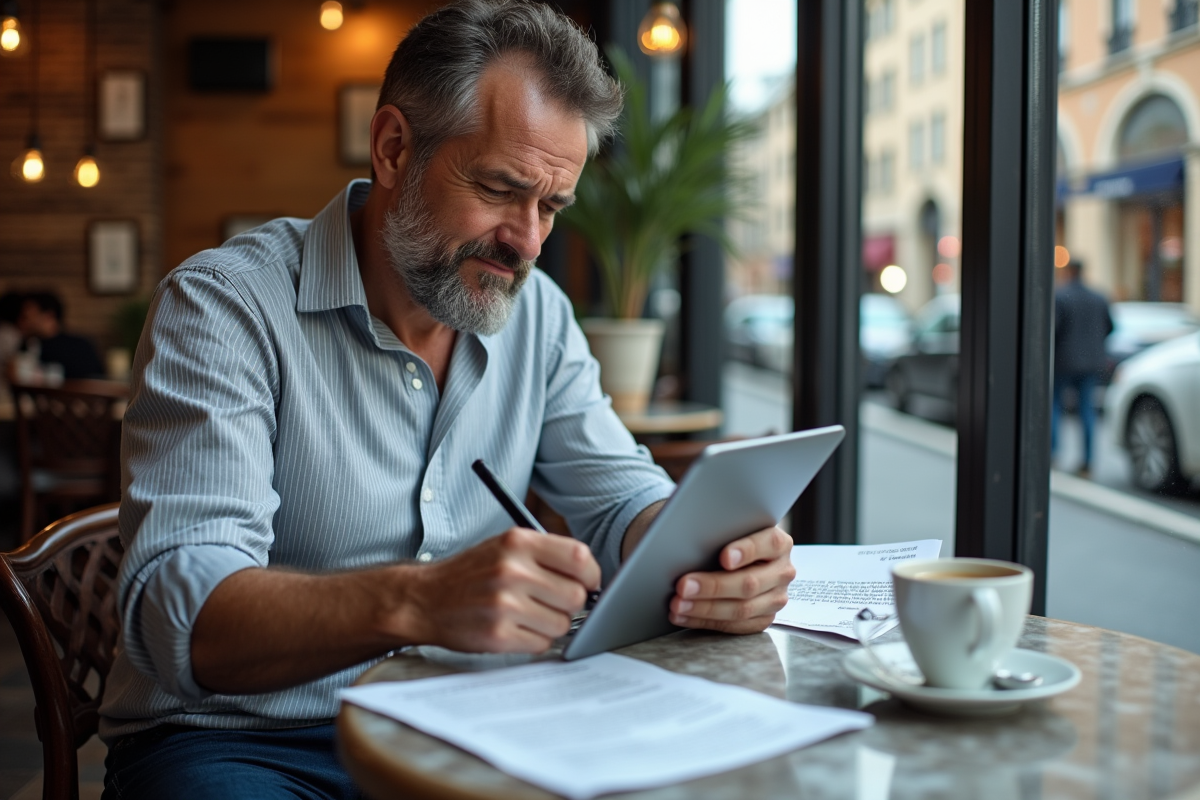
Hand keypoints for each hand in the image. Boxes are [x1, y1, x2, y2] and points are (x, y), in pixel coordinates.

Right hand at [400, 528, 600, 653]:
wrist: (424, 599)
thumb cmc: (471, 574)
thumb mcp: (505, 546)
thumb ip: (546, 554)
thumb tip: (591, 576)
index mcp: (518, 542)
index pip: (579, 558)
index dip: (591, 575)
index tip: (588, 583)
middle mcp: (512, 570)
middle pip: (575, 596)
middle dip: (569, 603)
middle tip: (551, 602)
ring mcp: (504, 604)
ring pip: (562, 624)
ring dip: (551, 624)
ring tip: (528, 616)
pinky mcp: (498, 634)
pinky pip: (542, 644)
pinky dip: (534, 640)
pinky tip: (516, 629)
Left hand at [668, 526, 793, 633]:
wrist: (744, 558)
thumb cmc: (730, 538)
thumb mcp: (731, 528)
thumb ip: (720, 529)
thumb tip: (686, 534)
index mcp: (779, 543)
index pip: (768, 544)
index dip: (746, 550)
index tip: (724, 557)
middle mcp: (782, 571)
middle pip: (750, 583)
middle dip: (713, 586)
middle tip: (684, 586)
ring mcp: (775, 598)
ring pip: (742, 609)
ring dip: (705, 609)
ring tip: (678, 605)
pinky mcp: (763, 618)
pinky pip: (735, 626)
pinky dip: (705, 621)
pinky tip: (683, 616)